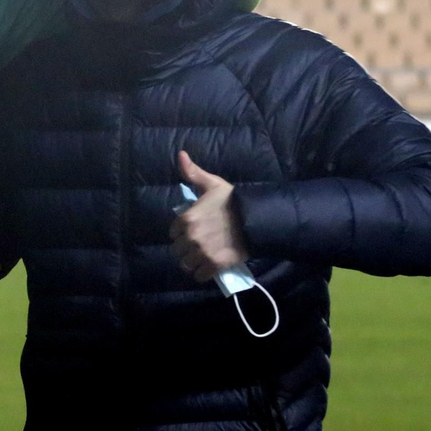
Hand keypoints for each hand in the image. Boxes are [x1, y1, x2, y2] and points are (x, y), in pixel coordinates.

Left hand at [168, 150, 249, 282]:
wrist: (257, 219)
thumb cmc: (233, 201)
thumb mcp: (213, 184)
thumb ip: (193, 173)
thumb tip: (181, 155)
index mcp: (186, 219)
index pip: (173, 233)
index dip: (181, 233)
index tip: (191, 232)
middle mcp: (191, 237)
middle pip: (178, 250)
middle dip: (185, 249)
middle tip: (197, 246)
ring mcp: (202, 253)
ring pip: (187, 265)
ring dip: (192, 262)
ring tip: (201, 257)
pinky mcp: (215, 265)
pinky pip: (200, 276)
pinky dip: (202, 273)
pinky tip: (208, 267)